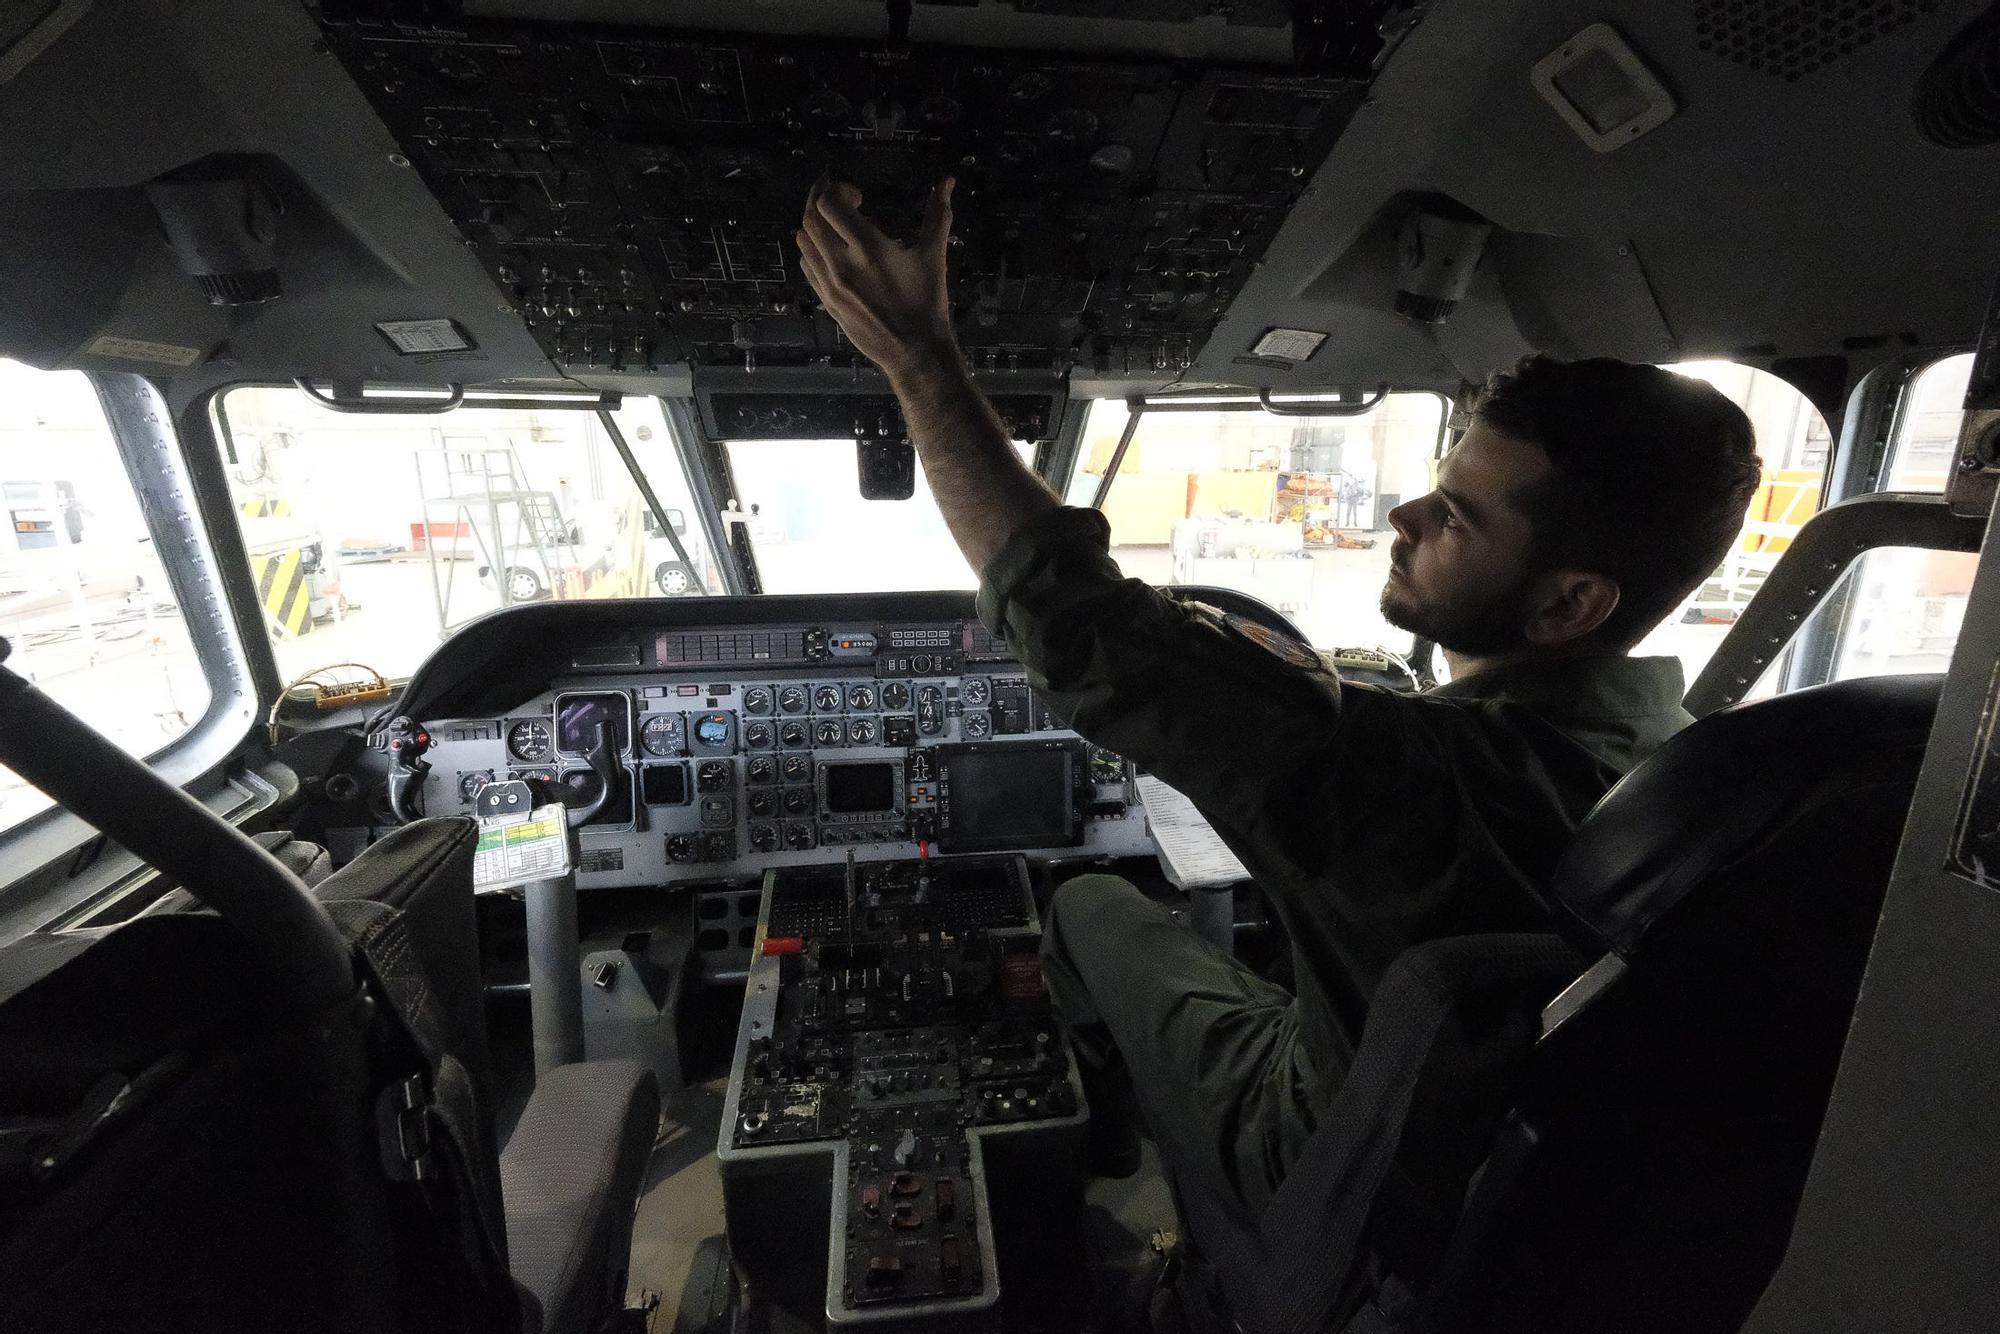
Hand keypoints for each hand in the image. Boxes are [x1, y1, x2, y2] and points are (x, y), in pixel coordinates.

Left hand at [797, 175, 956, 383]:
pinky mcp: (826, 300)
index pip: (829, 203)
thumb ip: (938, 213)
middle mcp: (842, 264)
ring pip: (803, 240)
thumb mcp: (934, 255)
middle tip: (837, 196)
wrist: (915, 351)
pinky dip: (813, 249)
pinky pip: (807, 265)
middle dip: (820, 198)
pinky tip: (831, 250)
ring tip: (834, 223)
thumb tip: (947, 180)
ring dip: (814, 223)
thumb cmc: (927, 303)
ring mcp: (830, 284)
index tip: (858, 196)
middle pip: (810, 216)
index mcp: (868, 248)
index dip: (838, 188)